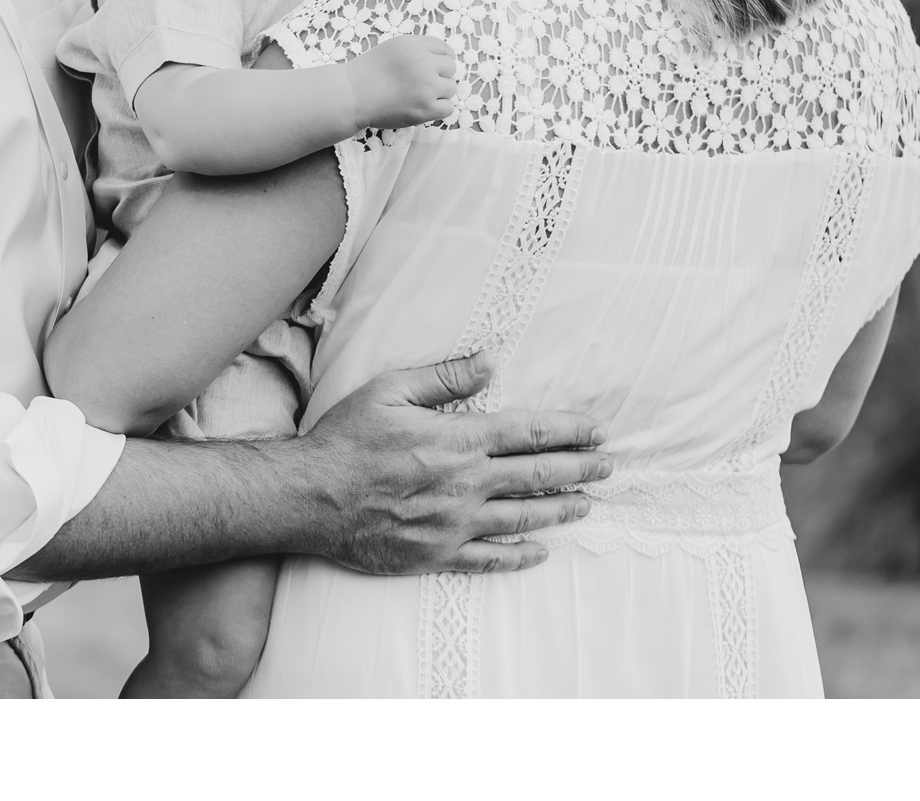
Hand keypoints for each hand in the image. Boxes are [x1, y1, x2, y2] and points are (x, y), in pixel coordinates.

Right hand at [289, 352, 609, 574]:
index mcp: (458, 439)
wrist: (310, 498)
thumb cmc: (347, 439)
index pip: (528, 433)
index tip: (596, 430)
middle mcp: (466, 484)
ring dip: (561, 510)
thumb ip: (443, 377)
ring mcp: (456, 524)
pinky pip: (491, 558)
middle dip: (580, 469)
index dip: (568, 431)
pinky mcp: (438, 555)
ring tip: (587, 504)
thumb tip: (489, 360)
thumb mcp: (389, 390)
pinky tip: (541, 551)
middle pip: (538, 476)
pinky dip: (521, 555)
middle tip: (608, 466)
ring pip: (524, 517)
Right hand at [346, 35, 456, 129]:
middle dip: (439, 75)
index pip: (445, 49)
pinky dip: (438, 109)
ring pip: (450, 88)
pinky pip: (448, 107)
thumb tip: (445, 58)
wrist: (352, 96)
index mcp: (415, 45)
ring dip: (438, 93)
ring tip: (418, 96)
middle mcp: (423, 63)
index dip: (439, 60)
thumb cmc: (370, 72)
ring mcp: (426, 86)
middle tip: (420, 84)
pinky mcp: (426, 108)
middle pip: (450, 68)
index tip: (431, 68)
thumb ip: (419, 48)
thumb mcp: (394, 47)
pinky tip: (422, 107)